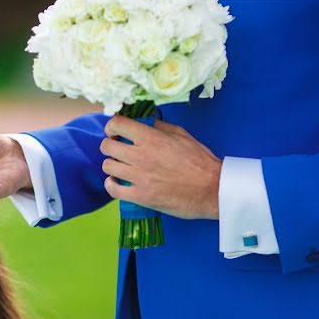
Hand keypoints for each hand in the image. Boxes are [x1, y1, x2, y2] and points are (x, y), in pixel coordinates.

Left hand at [100, 116, 221, 219]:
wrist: (212, 189)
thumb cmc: (200, 161)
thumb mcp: (182, 135)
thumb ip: (160, 127)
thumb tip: (145, 122)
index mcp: (151, 138)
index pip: (117, 124)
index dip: (112, 126)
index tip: (115, 131)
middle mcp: (140, 155)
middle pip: (107, 146)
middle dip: (111, 145)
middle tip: (119, 150)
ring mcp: (138, 177)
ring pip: (107, 166)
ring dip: (113, 165)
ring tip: (121, 167)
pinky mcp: (140, 196)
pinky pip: (112, 189)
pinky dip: (111, 185)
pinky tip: (117, 182)